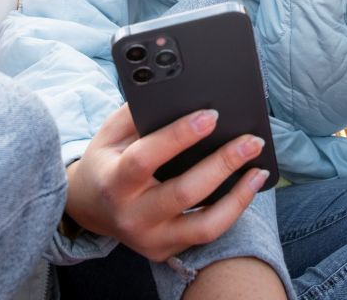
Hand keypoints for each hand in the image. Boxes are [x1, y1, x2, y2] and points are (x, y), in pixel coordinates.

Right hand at [64, 104, 270, 261]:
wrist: (87, 208)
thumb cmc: (106, 161)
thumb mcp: (111, 133)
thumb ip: (138, 114)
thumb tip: (179, 95)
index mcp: (113, 181)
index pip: (146, 158)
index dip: (180, 136)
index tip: (211, 115)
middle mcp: (131, 215)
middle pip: (184, 193)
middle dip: (223, 164)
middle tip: (251, 140)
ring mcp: (149, 239)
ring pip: (204, 225)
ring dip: (238, 197)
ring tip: (258, 170)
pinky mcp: (165, 251)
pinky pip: (206, 233)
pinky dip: (232, 210)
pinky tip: (247, 188)